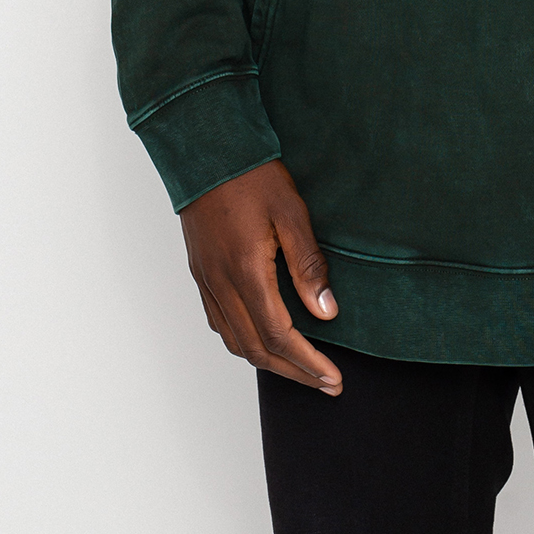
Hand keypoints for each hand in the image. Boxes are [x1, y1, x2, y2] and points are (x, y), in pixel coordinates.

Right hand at [179, 160, 342, 394]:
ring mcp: (206, 279)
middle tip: (325, 384)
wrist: (206, 148)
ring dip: (268, 362)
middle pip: (256, 348)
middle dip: (293, 372)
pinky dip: (242, 341)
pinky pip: (218, 322)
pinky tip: (261, 338)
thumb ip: (308, 265)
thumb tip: (326, 313)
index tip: (333, 379)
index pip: (279, 336)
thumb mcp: (291, 212)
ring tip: (300, 369)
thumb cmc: (251, 174)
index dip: (308, 364)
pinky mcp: (200, 271)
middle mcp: (221, 283)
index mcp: (246, 271)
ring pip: (234, 340)